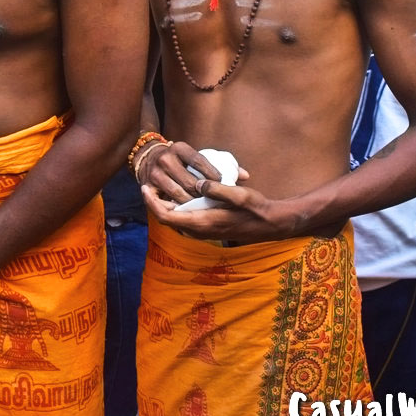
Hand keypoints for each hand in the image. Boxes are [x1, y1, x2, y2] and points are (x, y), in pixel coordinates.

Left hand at [139, 142, 292, 243]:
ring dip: (164, 205)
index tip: (144, 188)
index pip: (166, 217)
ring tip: (158, 186)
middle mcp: (199, 231)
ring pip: (175, 220)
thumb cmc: (255, 209)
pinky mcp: (208, 228)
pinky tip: (178, 193)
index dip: (152, 203)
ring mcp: (203, 232)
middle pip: (167, 219)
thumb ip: (217, 190)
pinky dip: (176, 208)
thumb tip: (198, 184)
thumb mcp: (239, 195)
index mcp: (202, 223)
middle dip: (154, 203)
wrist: (270, 224)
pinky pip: (185, 219)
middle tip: (148, 183)